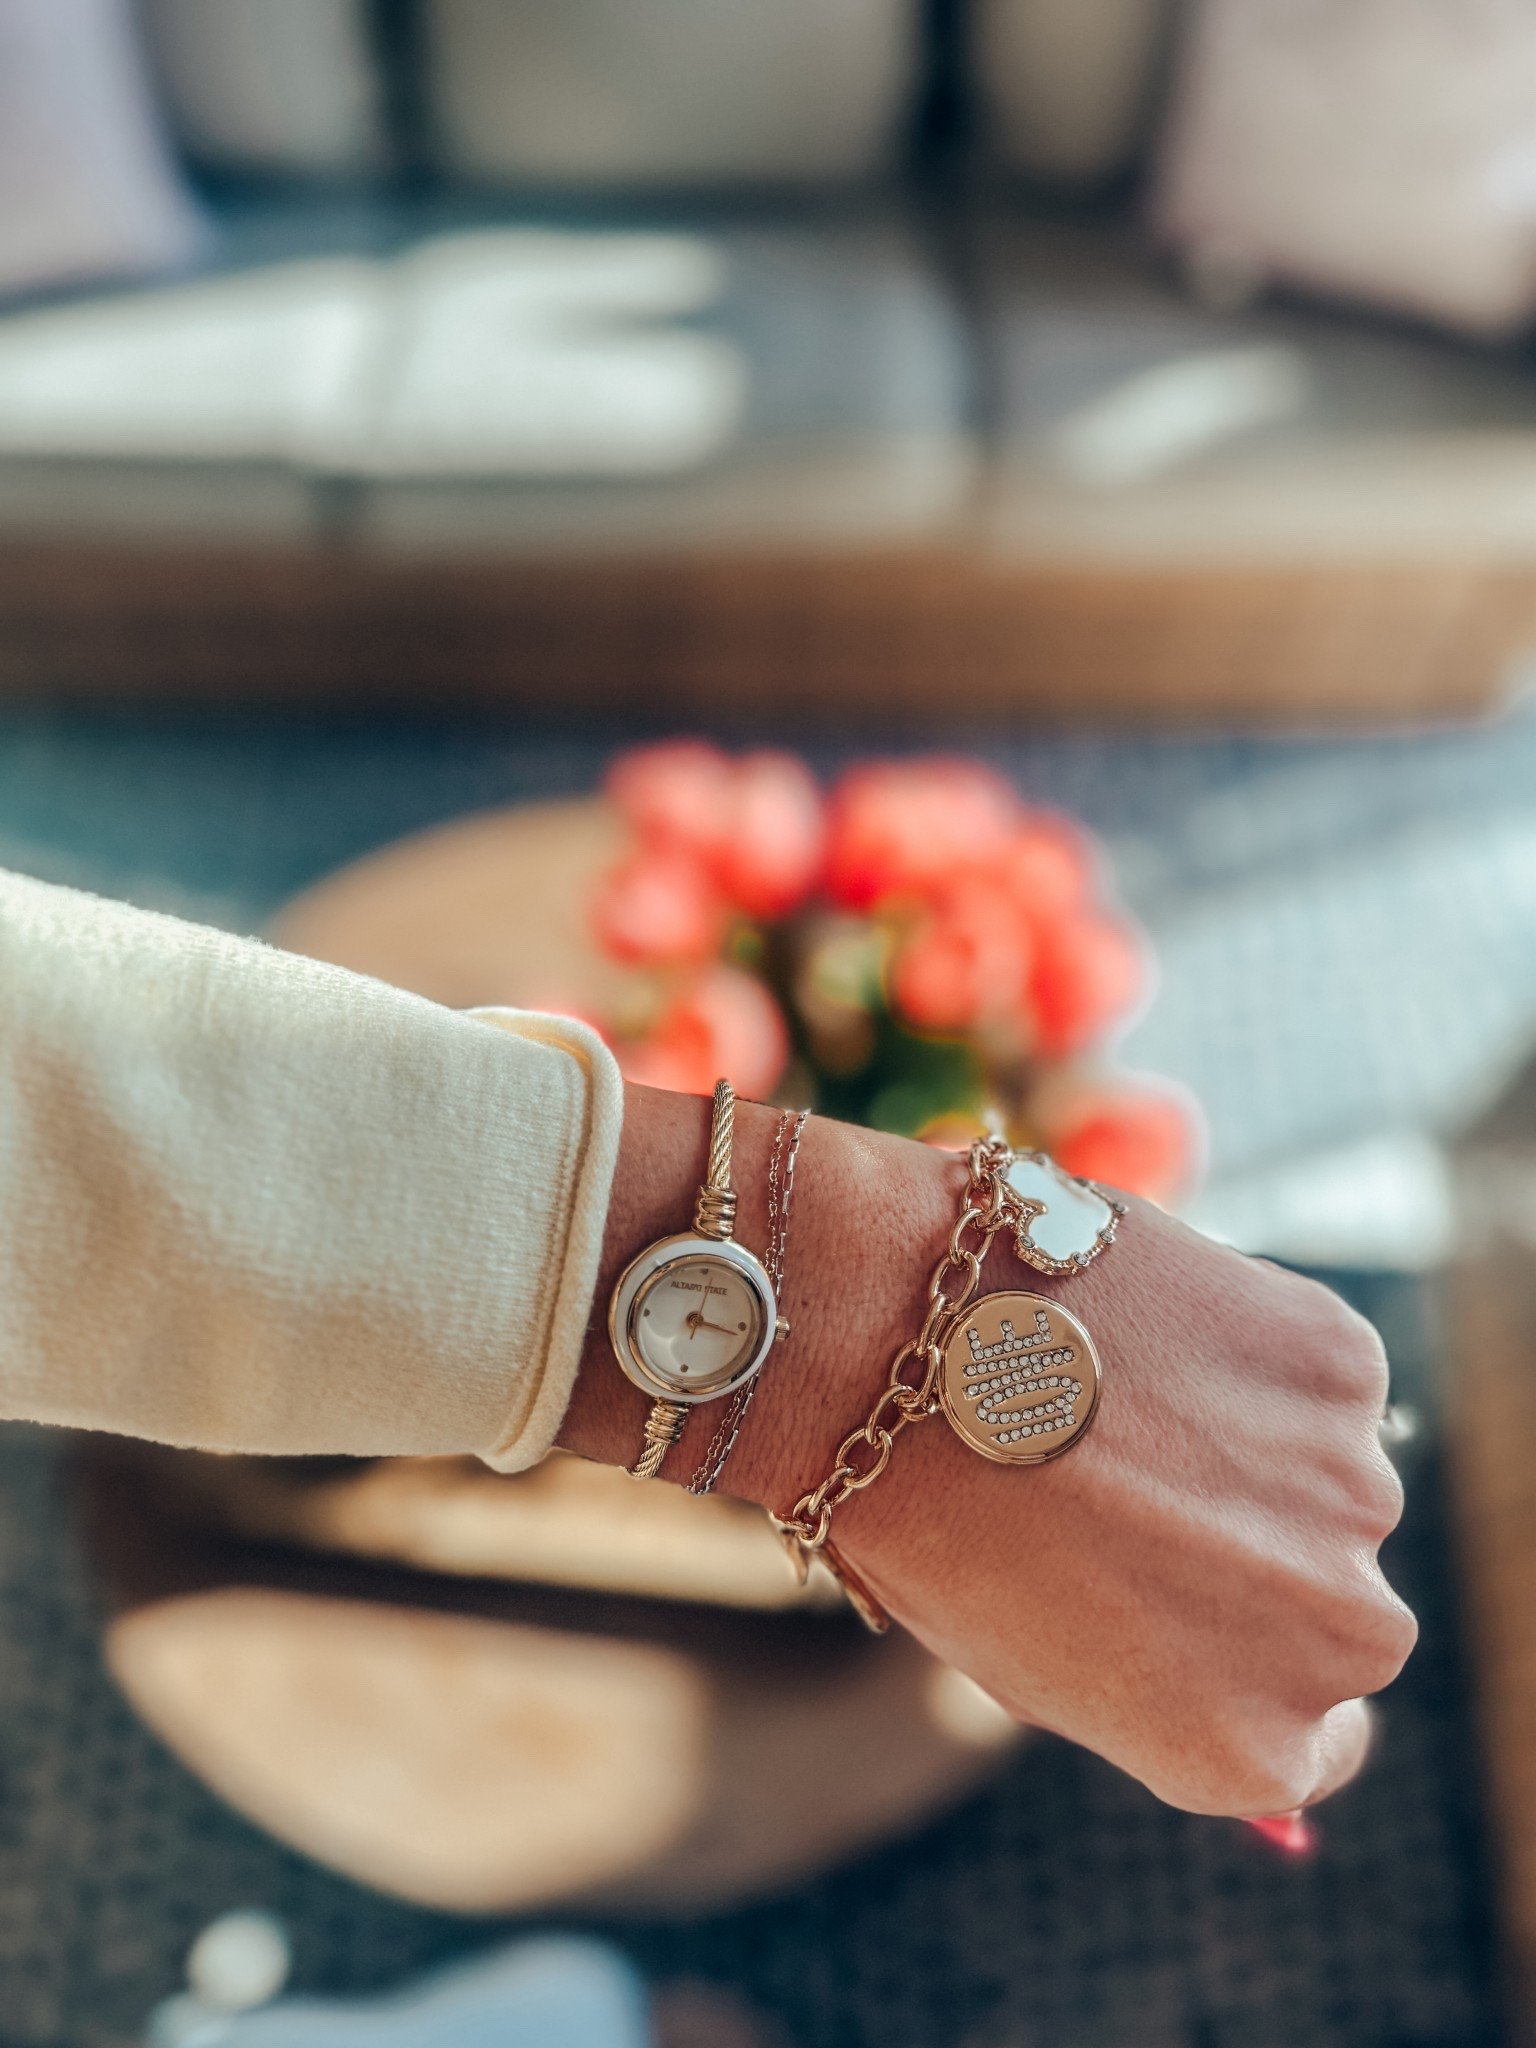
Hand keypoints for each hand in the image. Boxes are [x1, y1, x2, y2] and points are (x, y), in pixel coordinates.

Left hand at [563, 1087, 1415, 1817]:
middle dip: (1262, 1557)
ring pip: (1330, 1480)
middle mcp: (1335, 1643)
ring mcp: (1351, 1495)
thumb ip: (1148, 1677)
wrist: (892, 1350)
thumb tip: (1212, 1648)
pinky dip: (1253, 1353)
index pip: (1321, 1738)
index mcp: (1252, 1749)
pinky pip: (1317, 1374)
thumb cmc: (929, 1519)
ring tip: (1132, 1404)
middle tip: (1154, 1493)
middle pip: (1336, 1609)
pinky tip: (1149, 1334)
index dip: (1254, 1662)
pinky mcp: (1339, 1365)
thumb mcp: (1031, 1657)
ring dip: (1260, 1450)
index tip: (1204, 1608)